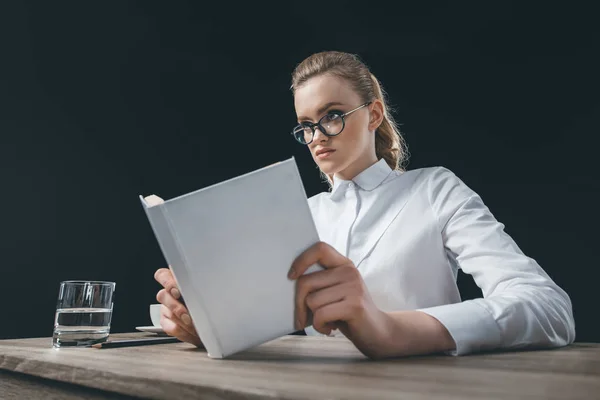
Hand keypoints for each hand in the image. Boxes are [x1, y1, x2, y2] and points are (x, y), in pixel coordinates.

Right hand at [154, 267, 202, 346]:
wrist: (211, 322)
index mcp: (178, 281)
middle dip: (176, 307)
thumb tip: (209, 291)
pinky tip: (192, 332)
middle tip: (187, 315)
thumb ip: (202, 288)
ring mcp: (166, 308)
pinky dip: (182, 332)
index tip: (178, 291)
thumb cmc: (210, 302)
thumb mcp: (207, 292)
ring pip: (167, 312)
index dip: (167, 283)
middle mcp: (169, 294)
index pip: (163, 275)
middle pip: (162, 295)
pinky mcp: (166, 323)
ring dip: (182, 321)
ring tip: (195, 326)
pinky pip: (170, 327)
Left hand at [289, 241, 392, 358]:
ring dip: (313, 318)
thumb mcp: (336, 291)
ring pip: (312, 301)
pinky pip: (321, 314)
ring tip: (325, 322)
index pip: (319, 249)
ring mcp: (354, 287)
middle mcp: (349, 272)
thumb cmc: (349, 312)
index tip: (291, 276)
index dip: (301, 260)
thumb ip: (320, 282)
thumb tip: (291, 282)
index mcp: (344, 265)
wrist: (378, 332)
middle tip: (302, 317)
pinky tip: (329, 329)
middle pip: (306, 282)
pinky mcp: (355, 305)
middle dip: (299, 304)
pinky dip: (319, 326)